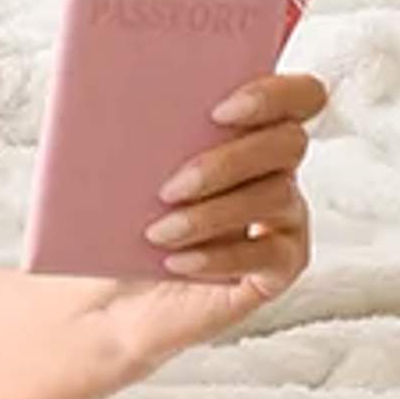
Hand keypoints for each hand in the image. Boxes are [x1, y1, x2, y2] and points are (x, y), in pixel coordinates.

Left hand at [90, 71, 327, 362]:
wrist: (103, 303)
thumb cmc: (112, 231)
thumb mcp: (114, 176)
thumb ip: (132, 131)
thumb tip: (103, 97)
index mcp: (245, 133)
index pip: (296, 97)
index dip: (273, 95)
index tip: (218, 112)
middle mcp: (272, 172)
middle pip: (288, 143)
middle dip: (229, 161)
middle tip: (170, 187)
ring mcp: (280, 221)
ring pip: (276, 197)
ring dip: (213, 214)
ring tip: (158, 233)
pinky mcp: (275, 271)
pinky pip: (269, 257)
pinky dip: (221, 257)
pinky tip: (178, 262)